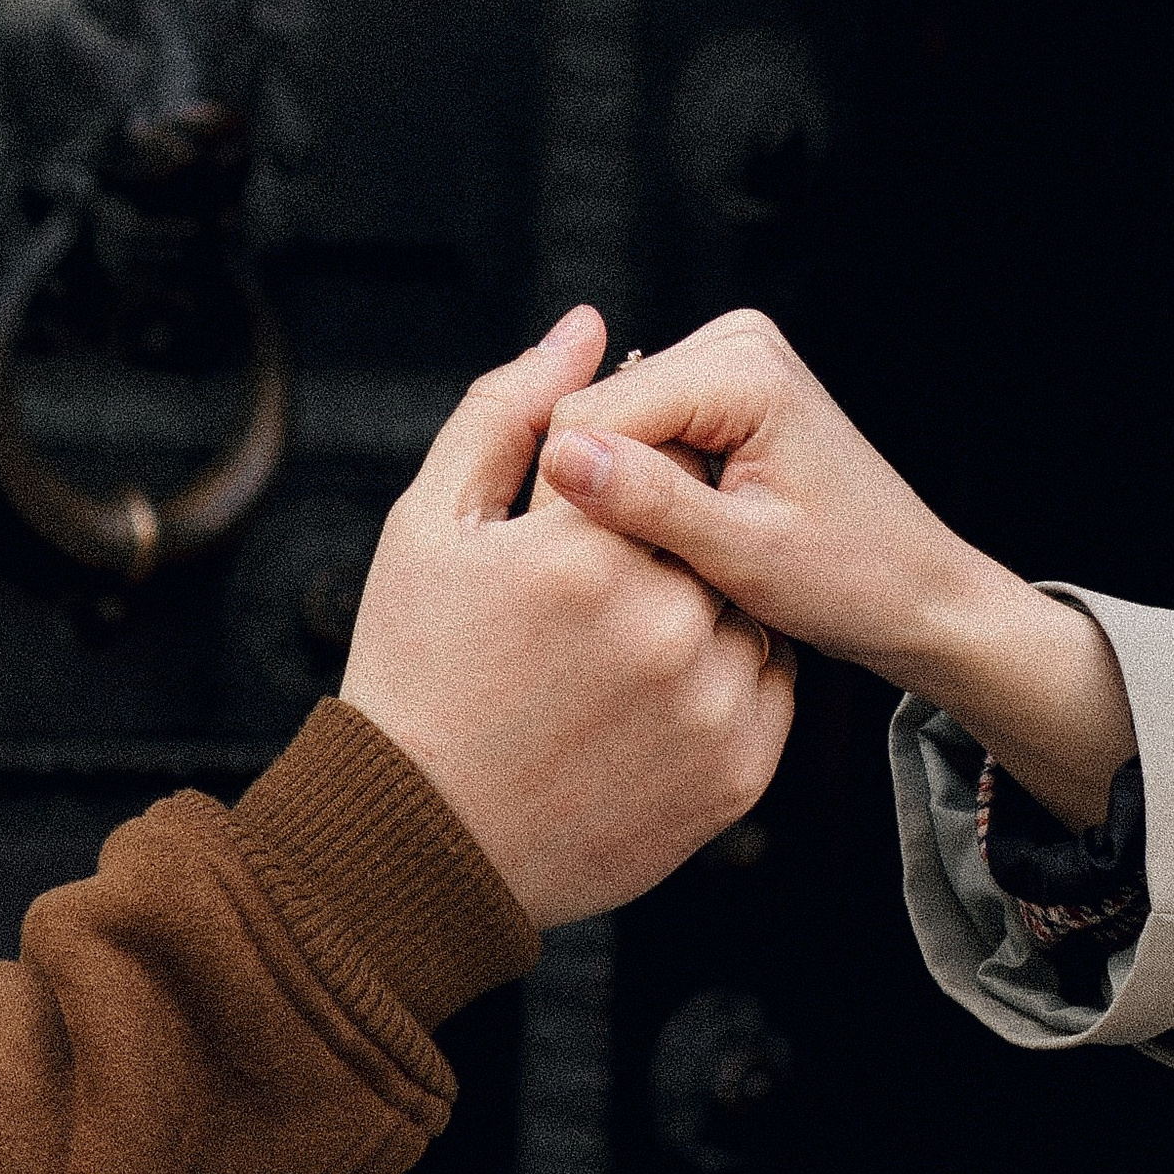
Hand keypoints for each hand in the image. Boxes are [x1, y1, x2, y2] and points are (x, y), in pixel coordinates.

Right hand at [340, 308, 794, 927]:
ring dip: (692, 611)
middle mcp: (662, 622)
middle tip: (583, 606)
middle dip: (650, 545)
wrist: (421, 846)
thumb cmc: (410, 670)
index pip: (639, 456)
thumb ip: (508, 411)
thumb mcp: (432, 526)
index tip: (562, 537)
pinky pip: (762, 687)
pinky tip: (642, 703)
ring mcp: (710, 703)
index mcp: (583, 549)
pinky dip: (719, 680)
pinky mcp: (739, 771)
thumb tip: (588, 327)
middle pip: (696, 530)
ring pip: (735, 609)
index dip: (595, 489)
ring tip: (607, 660)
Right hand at [537, 310, 1134, 829]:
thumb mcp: (743, 556)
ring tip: (684, 551)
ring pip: (611, 428)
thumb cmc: (851, 581)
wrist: (917, 592)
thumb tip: (559, 456)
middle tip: (660, 567)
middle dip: (607, 494)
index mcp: (742, 368)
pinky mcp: (725, 391)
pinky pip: (642, 435)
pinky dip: (650, 489)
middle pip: (597, 414)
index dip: (576, 499)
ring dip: (628, 496)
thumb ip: (649, 501)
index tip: (610, 567)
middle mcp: (735, 342)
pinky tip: (690, 533)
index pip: (590, 415)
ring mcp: (730, 361)